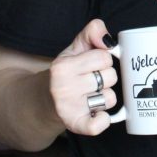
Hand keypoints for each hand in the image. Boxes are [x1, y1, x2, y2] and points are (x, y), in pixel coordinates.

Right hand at [49, 18, 118, 136]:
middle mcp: (62, 88)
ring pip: (110, 98)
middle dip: (105, 77)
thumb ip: (93, 31)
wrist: (47, 100)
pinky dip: (103, 120)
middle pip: (110, 77)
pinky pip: (98, 125)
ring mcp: (68, 108)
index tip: (92, 65)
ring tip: (90, 95)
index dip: (103, 60)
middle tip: (91, 80)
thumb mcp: (76, 47)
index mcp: (63, 66)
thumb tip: (108, 40)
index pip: (105, 57)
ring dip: (105, 96)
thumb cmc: (68, 72)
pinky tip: (98, 113)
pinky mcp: (74, 125)